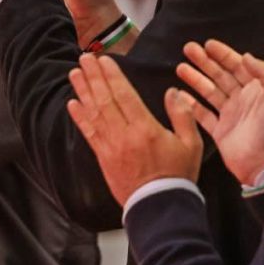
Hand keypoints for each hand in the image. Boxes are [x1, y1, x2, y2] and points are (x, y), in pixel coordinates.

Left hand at [66, 54, 202, 206]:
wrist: (160, 206)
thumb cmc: (178, 174)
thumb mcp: (191, 144)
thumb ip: (182, 116)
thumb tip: (172, 92)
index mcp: (145, 128)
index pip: (125, 95)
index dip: (113, 76)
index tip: (104, 60)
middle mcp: (124, 134)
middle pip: (105, 99)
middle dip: (94, 77)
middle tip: (84, 58)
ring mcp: (110, 146)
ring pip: (94, 113)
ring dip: (82, 91)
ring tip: (74, 73)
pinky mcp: (103, 157)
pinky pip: (89, 133)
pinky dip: (80, 118)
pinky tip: (72, 104)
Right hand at [176, 40, 263, 185]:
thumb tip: (246, 56)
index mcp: (257, 91)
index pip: (238, 66)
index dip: (223, 54)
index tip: (207, 44)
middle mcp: (242, 100)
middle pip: (220, 75)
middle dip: (205, 62)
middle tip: (188, 49)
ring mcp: (229, 115)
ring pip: (209, 91)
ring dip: (195, 78)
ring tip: (180, 68)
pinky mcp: (219, 130)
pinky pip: (202, 113)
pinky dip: (191, 104)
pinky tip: (179, 94)